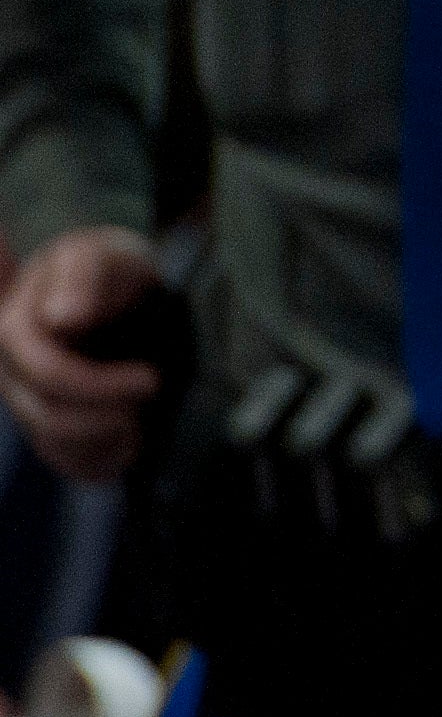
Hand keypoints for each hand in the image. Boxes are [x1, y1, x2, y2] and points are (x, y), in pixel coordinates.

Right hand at [0, 227, 164, 482]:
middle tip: (152, 388)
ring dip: (105, 435)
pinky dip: (101, 456)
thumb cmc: (109, 270)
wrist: (123, 293)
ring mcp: (24, 401)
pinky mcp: (44, 427)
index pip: (42, 367)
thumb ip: (83, 277)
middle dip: (107, 407)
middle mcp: (9, 370)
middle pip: (48, 411)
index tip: (149, 379)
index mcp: (13, 325)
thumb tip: (61, 317)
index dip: (94, 384)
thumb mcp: (104, 255)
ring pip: (53, 442)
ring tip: (140, 414)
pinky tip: (129, 438)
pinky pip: (64, 460)